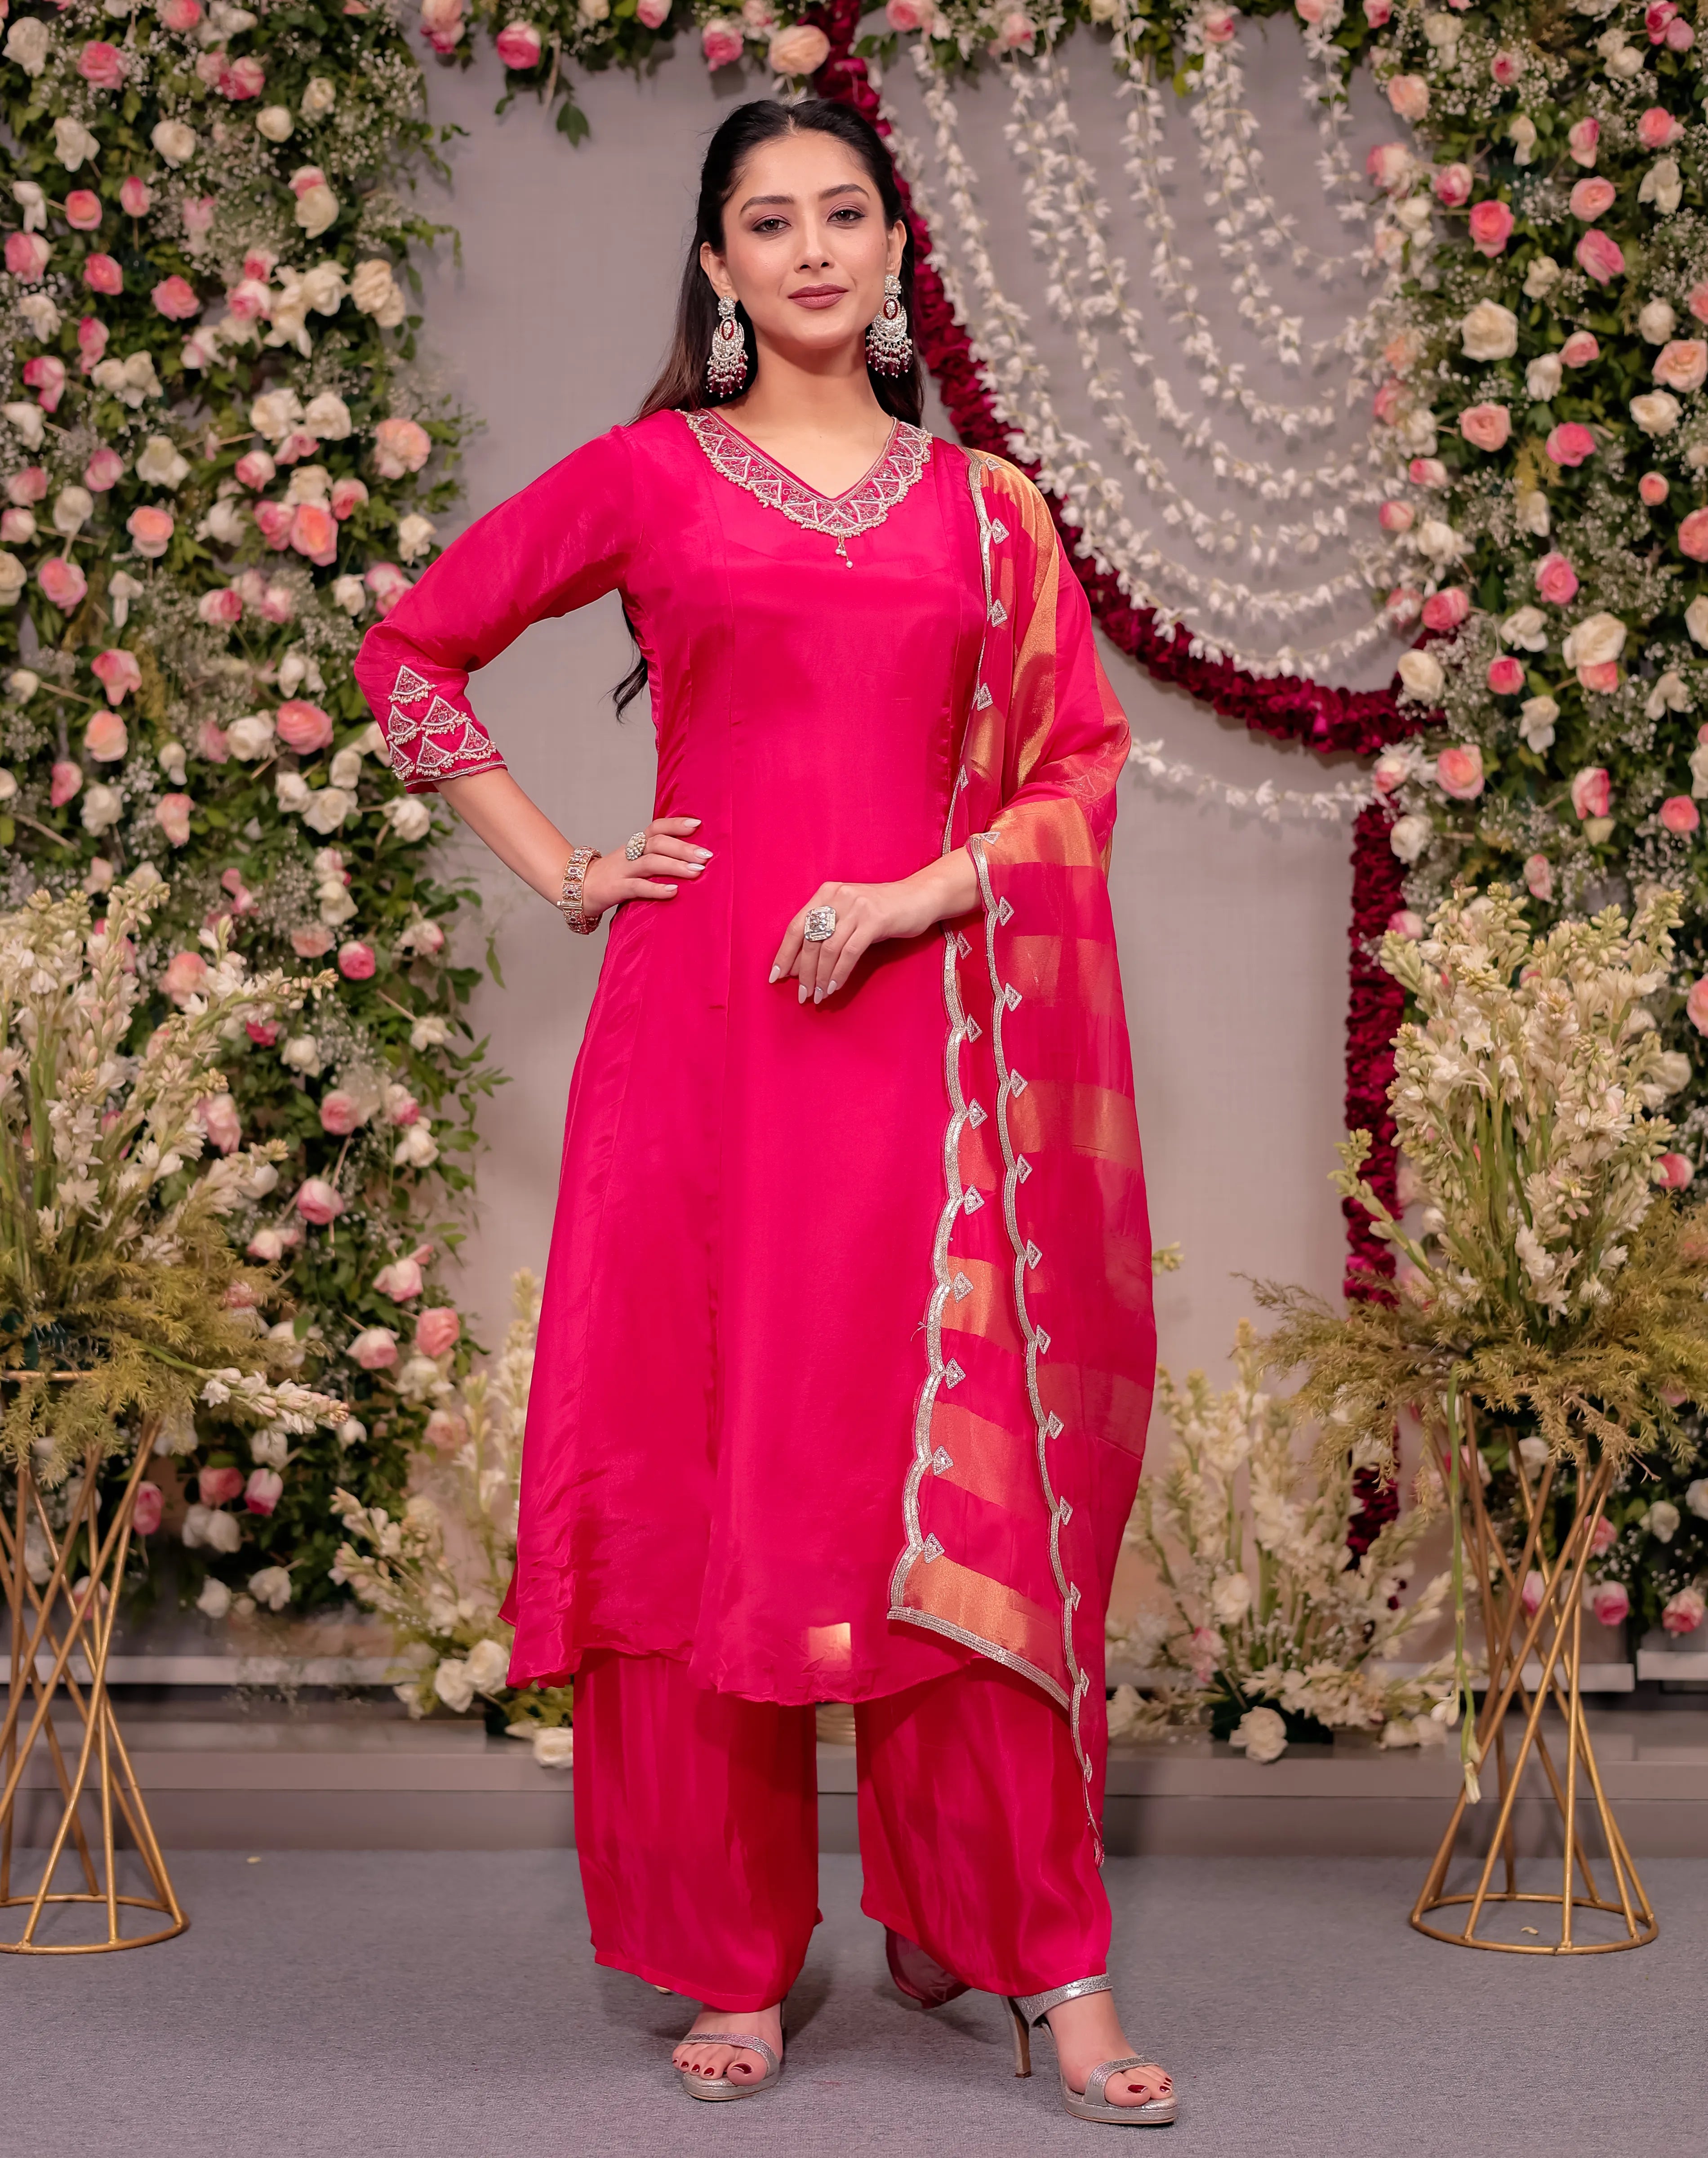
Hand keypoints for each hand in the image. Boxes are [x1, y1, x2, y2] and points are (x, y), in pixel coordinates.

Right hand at [580, 817, 710, 917]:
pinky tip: (673, 891)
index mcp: (635, 845)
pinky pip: (637, 887)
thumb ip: (655, 858)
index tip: (698, 824)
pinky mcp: (616, 889)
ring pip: (650, 862)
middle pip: (657, 843)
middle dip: (683, 848)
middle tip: (706, 855)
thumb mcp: (633, 862)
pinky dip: (656, 888)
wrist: (576, 888)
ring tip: (697, 872)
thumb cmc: (613, 877)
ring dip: (675, 866)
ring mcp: (622, 870)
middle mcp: (629, 854)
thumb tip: (690, 860)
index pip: (656, 828)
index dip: (676, 824)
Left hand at [771, 852, 977, 1004]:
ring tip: (818, 997)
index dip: (785, 954)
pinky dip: (839, 974)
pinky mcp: (874, 920)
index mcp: (826, 893)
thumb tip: (800, 967)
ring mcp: (856, 907)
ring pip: (828, 948)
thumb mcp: (850, 917)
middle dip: (803, 972)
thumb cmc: (883, 912)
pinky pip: (849, 952)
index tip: (776, 976)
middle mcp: (837, 897)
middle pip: (810, 940)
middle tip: (802, 995)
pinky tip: (834, 988)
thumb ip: (827, 934)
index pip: (796, 926)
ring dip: (820, 977)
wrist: (920, 898)